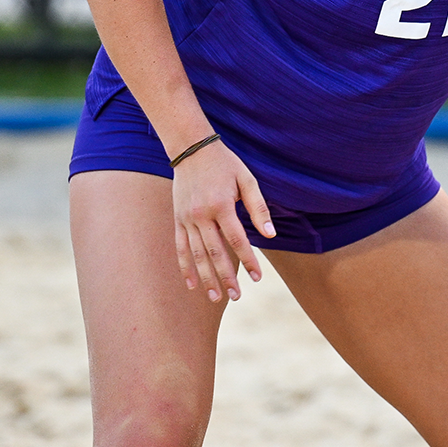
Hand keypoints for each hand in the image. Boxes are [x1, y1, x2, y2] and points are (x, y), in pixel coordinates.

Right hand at [171, 140, 274, 300]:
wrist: (191, 149)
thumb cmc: (224, 164)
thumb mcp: (246, 179)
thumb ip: (258, 208)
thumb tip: (270, 236)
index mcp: (221, 205)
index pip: (237, 240)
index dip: (248, 261)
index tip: (257, 278)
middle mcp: (201, 215)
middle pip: (215, 253)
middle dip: (227, 277)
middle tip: (237, 297)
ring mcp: (187, 219)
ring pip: (197, 255)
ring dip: (207, 278)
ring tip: (217, 297)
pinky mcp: (178, 219)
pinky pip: (181, 248)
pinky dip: (185, 267)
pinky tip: (191, 285)